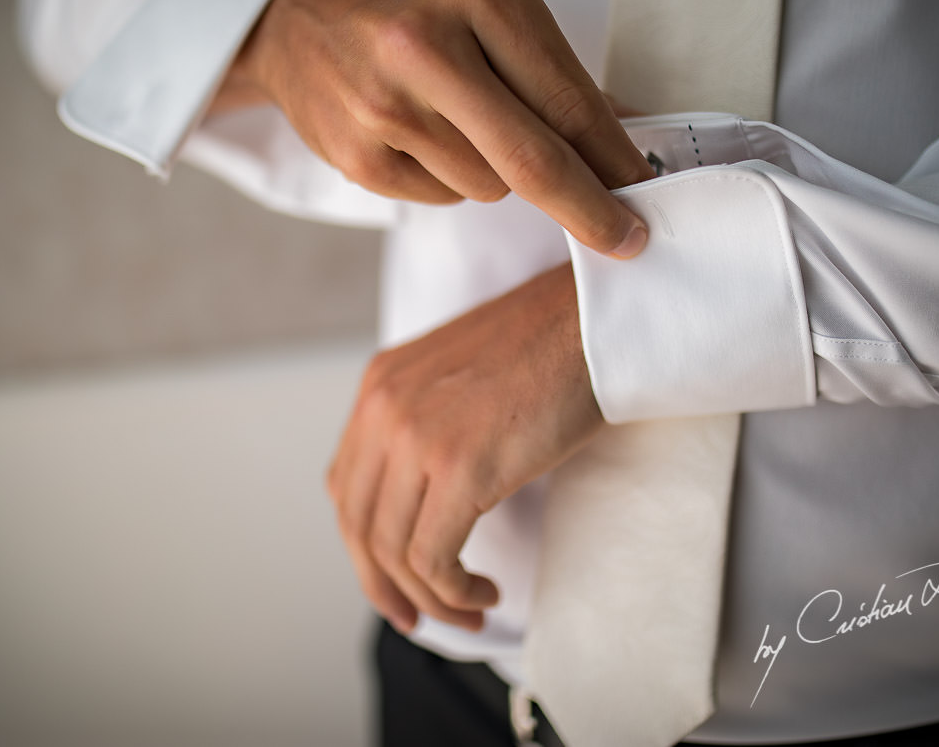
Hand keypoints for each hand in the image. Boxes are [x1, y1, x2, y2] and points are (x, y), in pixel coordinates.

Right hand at [219, 0, 653, 257]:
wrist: (300, 15)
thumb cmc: (415, 9)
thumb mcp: (489, 6)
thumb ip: (554, 74)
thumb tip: (622, 146)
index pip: (565, 99)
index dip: (613, 159)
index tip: (644, 194)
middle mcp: (426, 48)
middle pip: (531, 161)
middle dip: (589, 209)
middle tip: (627, 239)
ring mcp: (384, 108)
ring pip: (490, 186)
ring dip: (498, 173)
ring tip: (459, 122)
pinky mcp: (357, 157)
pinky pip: (443, 198)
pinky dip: (449, 178)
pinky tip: (420, 136)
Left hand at [326, 263, 602, 632]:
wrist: (593, 320)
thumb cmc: (546, 347)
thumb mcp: (457, 377)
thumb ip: (424, 423)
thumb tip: (421, 500)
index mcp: (379, 386)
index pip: (345, 486)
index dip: (365, 545)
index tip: (394, 579)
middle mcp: (384, 409)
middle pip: (359, 524)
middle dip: (384, 584)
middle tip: (416, 618)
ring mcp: (417, 436)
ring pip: (394, 549)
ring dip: (429, 597)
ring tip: (470, 610)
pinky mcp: (460, 466)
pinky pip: (433, 557)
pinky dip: (453, 592)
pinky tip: (483, 592)